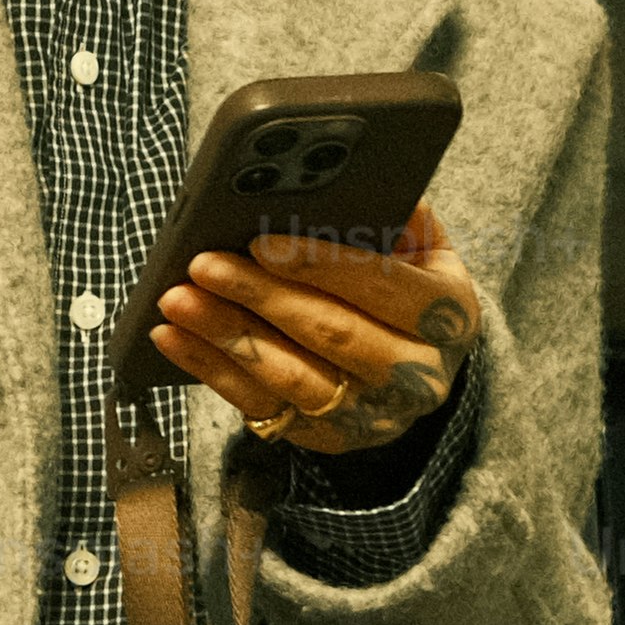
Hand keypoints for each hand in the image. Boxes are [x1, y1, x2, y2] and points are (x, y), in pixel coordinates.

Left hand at [152, 196, 492, 457]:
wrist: (420, 363)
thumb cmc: (407, 286)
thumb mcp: (422, 247)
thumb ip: (394, 217)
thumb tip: (341, 184)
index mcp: (450, 316)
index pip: (386, 286)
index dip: (323, 264)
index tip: (263, 241)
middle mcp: (421, 375)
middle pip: (334, 335)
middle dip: (261, 297)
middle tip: (202, 265)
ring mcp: (377, 416)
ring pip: (294, 378)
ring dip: (227, 338)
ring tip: (176, 301)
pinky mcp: (331, 439)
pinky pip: (265, 407)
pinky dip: (213, 372)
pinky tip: (174, 339)